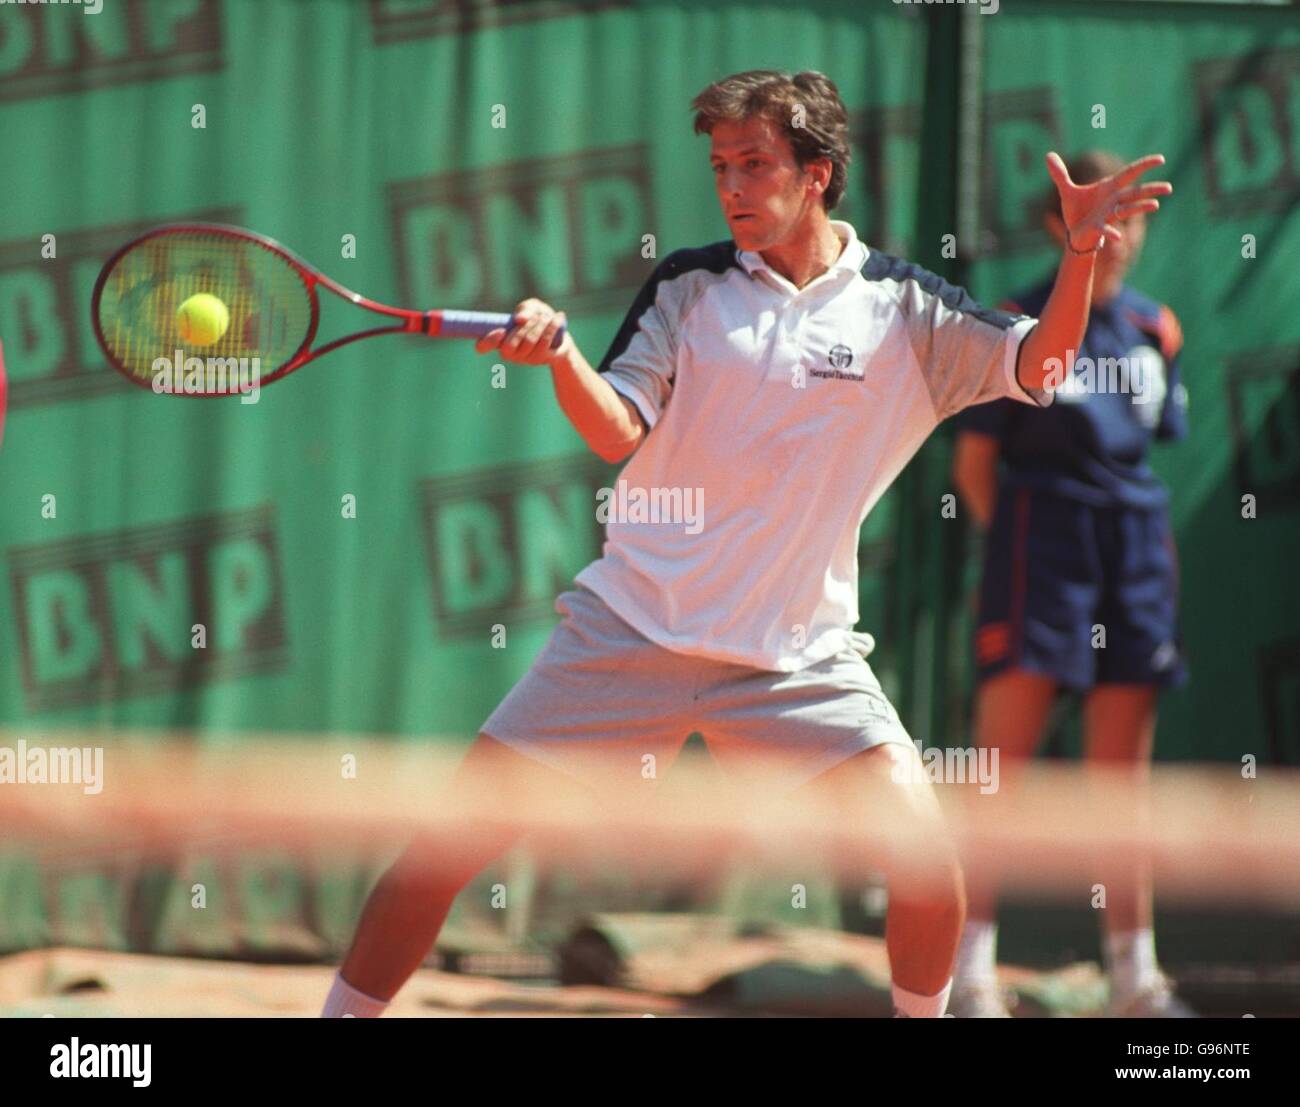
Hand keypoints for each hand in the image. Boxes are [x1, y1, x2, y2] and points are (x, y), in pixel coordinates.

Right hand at [473, 298, 571, 365]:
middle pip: (509, 346)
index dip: (488, 341)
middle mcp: (509, 352)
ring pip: (528, 342)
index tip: (500, 331)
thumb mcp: (532, 308)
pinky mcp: (540, 359)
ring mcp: (524, 358)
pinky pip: (543, 344)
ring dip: (539, 324)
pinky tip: (558, 317)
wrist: (560, 334)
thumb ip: (525, 309)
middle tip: (535, 315)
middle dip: (522, 328)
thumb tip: (520, 319)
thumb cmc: (539, 319)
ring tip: (546, 315)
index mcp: (499, 339)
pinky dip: (550, 328)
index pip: (483, 346)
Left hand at [1046, 151, 1171, 252]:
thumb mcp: (1067, 191)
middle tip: (1169, 187)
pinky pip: (1106, 231)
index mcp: (1109, 188)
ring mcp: (1108, 215)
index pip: (1130, 174)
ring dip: (1141, 207)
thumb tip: (1049, 154)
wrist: (1073, 234)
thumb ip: (1060, 173)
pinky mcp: (1099, 229)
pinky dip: (1111, 234)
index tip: (1161, 159)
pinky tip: (1117, 238)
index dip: (1144, 165)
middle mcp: (1113, 201)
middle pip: (1135, 193)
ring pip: (1127, 209)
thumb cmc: (1076, 211)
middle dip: (1150, 189)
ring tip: (1156, 205)